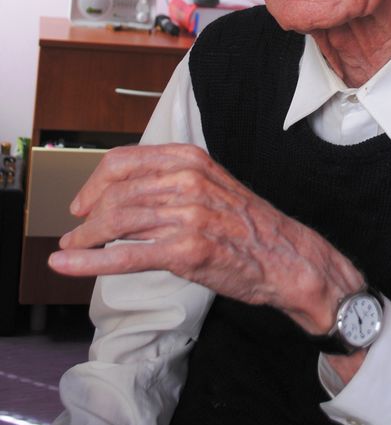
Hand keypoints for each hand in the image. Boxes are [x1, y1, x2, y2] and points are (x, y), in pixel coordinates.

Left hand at [49, 144, 362, 335]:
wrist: (288, 258)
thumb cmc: (251, 226)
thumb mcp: (213, 185)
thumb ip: (173, 182)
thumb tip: (128, 193)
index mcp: (191, 160)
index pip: (124, 161)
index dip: (94, 182)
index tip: (83, 201)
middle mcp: (187, 181)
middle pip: (115, 193)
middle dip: (86, 215)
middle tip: (76, 233)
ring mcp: (187, 215)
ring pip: (115, 222)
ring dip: (83, 240)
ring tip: (70, 251)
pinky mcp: (186, 250)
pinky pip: (125, 255)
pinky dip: (88, 261)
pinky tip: (68, 265)